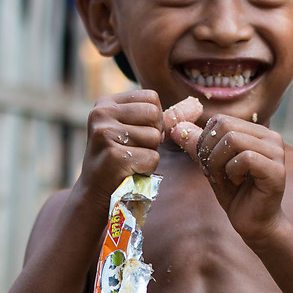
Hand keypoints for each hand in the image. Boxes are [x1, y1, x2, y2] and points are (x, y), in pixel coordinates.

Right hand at [80, 88, 165, 206]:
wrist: (95, 193)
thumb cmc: (120, 160)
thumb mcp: (138, 132)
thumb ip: (167, 117)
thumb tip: (198, 104)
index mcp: (105, 103)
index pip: (152, 98)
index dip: (154, 120)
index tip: (135, 136)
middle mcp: (101, 113)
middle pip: (154, 115)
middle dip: (153, 137)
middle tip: (133, 151)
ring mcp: (105, 134)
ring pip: (154, 138)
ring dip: (149, 154)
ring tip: (129, 162)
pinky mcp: (113, 156)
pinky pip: (152, 158)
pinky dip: (146, 169)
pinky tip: (128, 172)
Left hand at [181, 110, 287, 245]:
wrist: (253, 222)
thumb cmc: (235, 193)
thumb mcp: (212, 165)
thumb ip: (197, 146)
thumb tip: (175, 128)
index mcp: (257, 132)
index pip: (221, 120)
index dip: (205, 141)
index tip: (209, 165)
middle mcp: (271, 137)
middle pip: (225, 127)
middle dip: (210, 152)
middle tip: (214, 173)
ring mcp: (276, 153)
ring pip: (233, 140)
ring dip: (219, 163)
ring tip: (225, 179)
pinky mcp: (276, 170)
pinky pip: (246, 158)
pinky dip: (232, 172)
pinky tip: (237, 183)